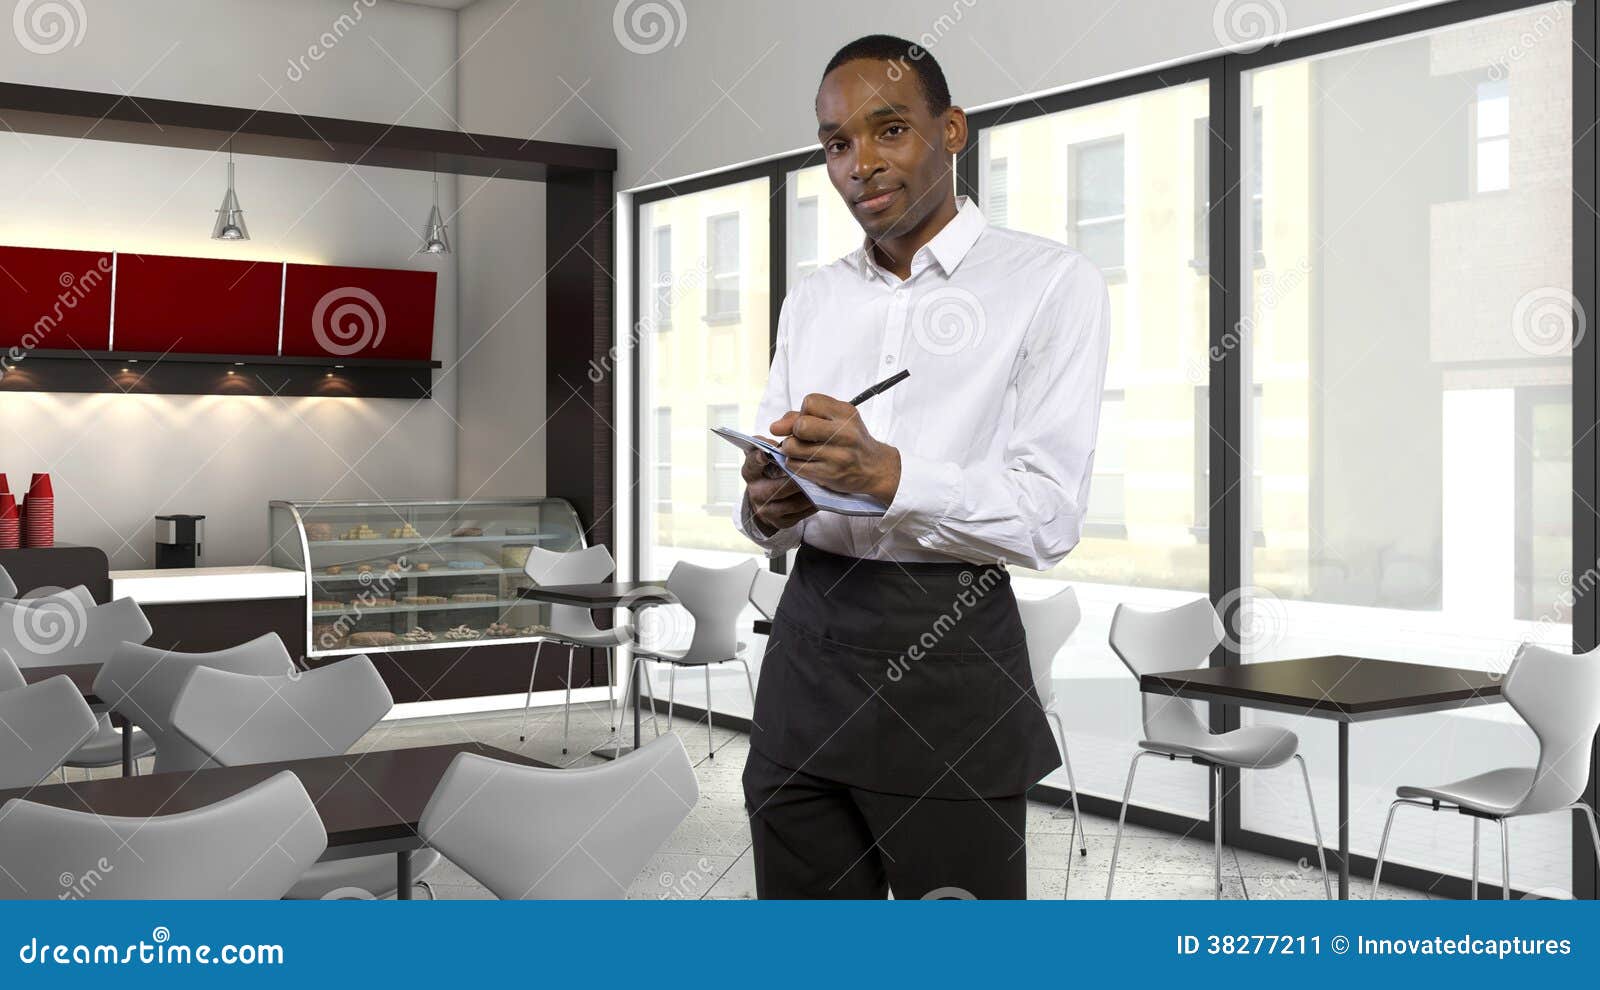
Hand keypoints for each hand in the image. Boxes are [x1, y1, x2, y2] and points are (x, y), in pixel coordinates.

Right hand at [741, 438, 817, 535]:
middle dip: (795, 478)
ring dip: (809, 492)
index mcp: (751, 473)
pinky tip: (822, 494)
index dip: (757, 459)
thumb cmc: (772, 472)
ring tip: (822, 481)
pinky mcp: (781, 522)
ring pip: (793, 502)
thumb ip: (772, 443)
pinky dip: (813, 503)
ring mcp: (768, 510)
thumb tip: (781, 433)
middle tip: (811, 468)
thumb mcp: (767, 457)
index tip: (765, 454)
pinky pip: (802, 513)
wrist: (769, 503)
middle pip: (777, 487)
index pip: (751, 465)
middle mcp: (756, 492)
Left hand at [770, 393, 901, 504]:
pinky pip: (795, 466)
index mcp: (845, 413)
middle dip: (793, 431)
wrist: (875, 468)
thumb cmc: (851, 440)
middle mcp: (844, 433)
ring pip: (793, 447)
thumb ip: (805, 415)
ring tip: (801, 451)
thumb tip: (775, 427)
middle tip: (801, 437)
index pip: (809, 402)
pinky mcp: (829, 474)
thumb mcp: (837, 419)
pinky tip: (806, 462)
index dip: (803, 411)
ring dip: (791, 449)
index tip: (809, 420)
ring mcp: (837, 455)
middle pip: (801, 425)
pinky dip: (795, 463)